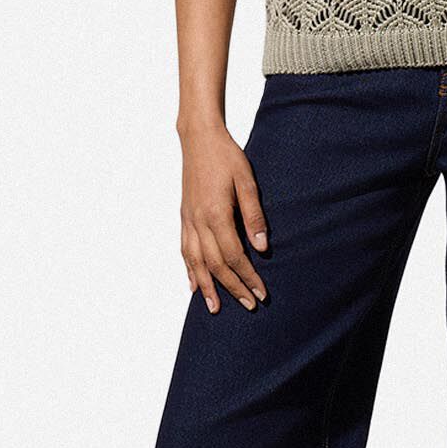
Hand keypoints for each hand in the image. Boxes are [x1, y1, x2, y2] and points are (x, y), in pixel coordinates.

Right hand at [179, 121, 269, 313]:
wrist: (199, 139)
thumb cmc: (227, 157)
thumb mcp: (247, 182)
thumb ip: (254, 215)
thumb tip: (262, 247)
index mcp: (216, 214)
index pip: (234, 256)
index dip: (248, 277)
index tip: (261, 292)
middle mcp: (198, 222)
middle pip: (215, 265)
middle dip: (232, 288)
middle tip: (249, 305)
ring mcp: (188, 221)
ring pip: (196, 262)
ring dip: (207, 287)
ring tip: (215, 308)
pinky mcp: (184, 217)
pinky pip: (185, 250)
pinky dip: (189, 270)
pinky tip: (194, 285)